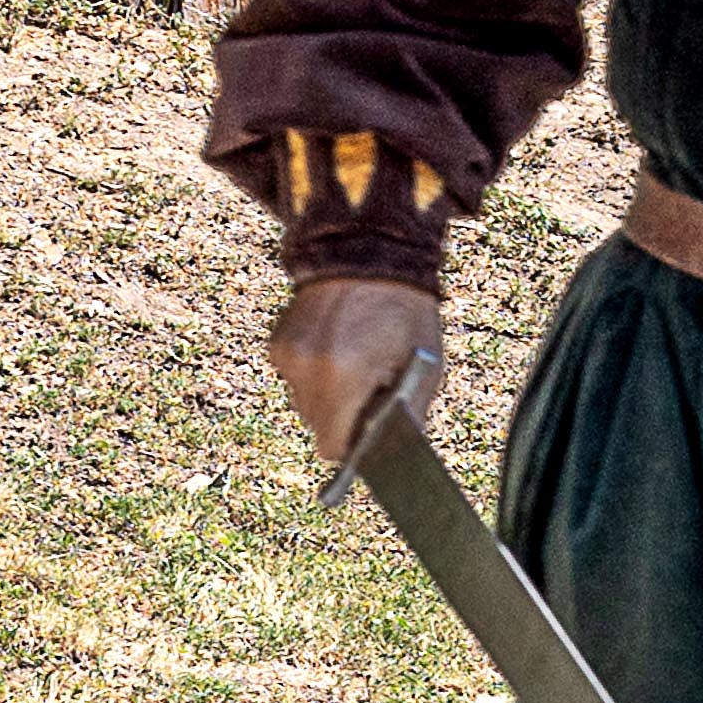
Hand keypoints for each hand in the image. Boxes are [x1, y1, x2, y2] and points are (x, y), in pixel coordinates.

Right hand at [271, 275, 444, 466]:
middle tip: (372, 387)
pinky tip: (339, 348)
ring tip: (357, 362)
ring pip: (304, 403)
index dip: (353, 446)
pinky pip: (296, 378)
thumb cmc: (405, 311)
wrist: (368, 251)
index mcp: (342, 377)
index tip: (369, 437)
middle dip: (344, 418)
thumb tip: (398, 451)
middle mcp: (306, 368)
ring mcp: (286, 355)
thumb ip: (411, 414)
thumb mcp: (425, 364)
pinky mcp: (277, 343)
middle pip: (317, 426)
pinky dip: (315, 373)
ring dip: (328, 395)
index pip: (333, 444)